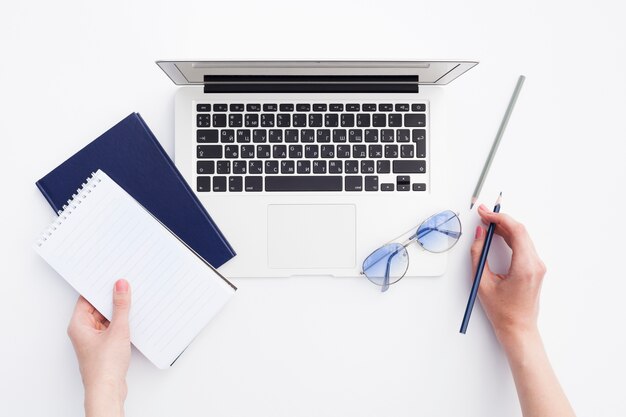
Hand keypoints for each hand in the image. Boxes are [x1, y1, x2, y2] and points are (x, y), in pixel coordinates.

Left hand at [67, 279, 130, 416]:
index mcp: (78, 325)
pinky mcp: (103, 347)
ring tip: (130, 308)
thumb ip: (120, 306)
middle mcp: (83, 331)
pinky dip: (120, 325)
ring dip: (117, 314)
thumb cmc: (104, 366)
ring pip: (105, 319)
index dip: (100, 288)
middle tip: (125, 290)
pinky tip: (131, 322)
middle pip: (97, 308)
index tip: (113, 280)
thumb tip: (120, 286)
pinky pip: (111, 329)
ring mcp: (93, 340)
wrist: (107, 390)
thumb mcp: (117, 329)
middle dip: (111, 301)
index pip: (87, 299)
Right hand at [470, 205, 546, 344]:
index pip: (516, 231)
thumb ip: (478, 254)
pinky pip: (524, 245)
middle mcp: (536, 264)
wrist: (518, 329)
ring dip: (505, 228)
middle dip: (501, 220)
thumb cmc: (502, 311)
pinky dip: (511, 237)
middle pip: (520, 231)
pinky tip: (498, 235)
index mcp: (525, 267)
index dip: (499, 218)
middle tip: (483, 214)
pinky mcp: (536, 268)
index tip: (485, 213)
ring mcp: (538, 266)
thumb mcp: (482, 282)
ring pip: (523, 237)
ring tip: (488, 224)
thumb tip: (479, 234)